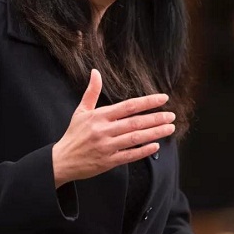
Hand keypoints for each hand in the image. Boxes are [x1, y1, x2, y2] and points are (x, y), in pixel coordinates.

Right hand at [52, 69, 175, 185]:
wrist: (62, 160)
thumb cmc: (74, 135)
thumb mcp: (81, 111)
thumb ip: (92, 92)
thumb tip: (95, 72)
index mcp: (100, 116)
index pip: (128, 106)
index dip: (147, 102)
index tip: (162, 99)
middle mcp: (105, 130)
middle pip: (135, 122)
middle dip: (156, 118)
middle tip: (171, 116)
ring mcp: (107, 146)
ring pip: (135, 138)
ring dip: (154, 133)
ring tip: (169, 129)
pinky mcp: (108, 161)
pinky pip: (129, 155)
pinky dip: (143, 151)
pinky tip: (156, 146)